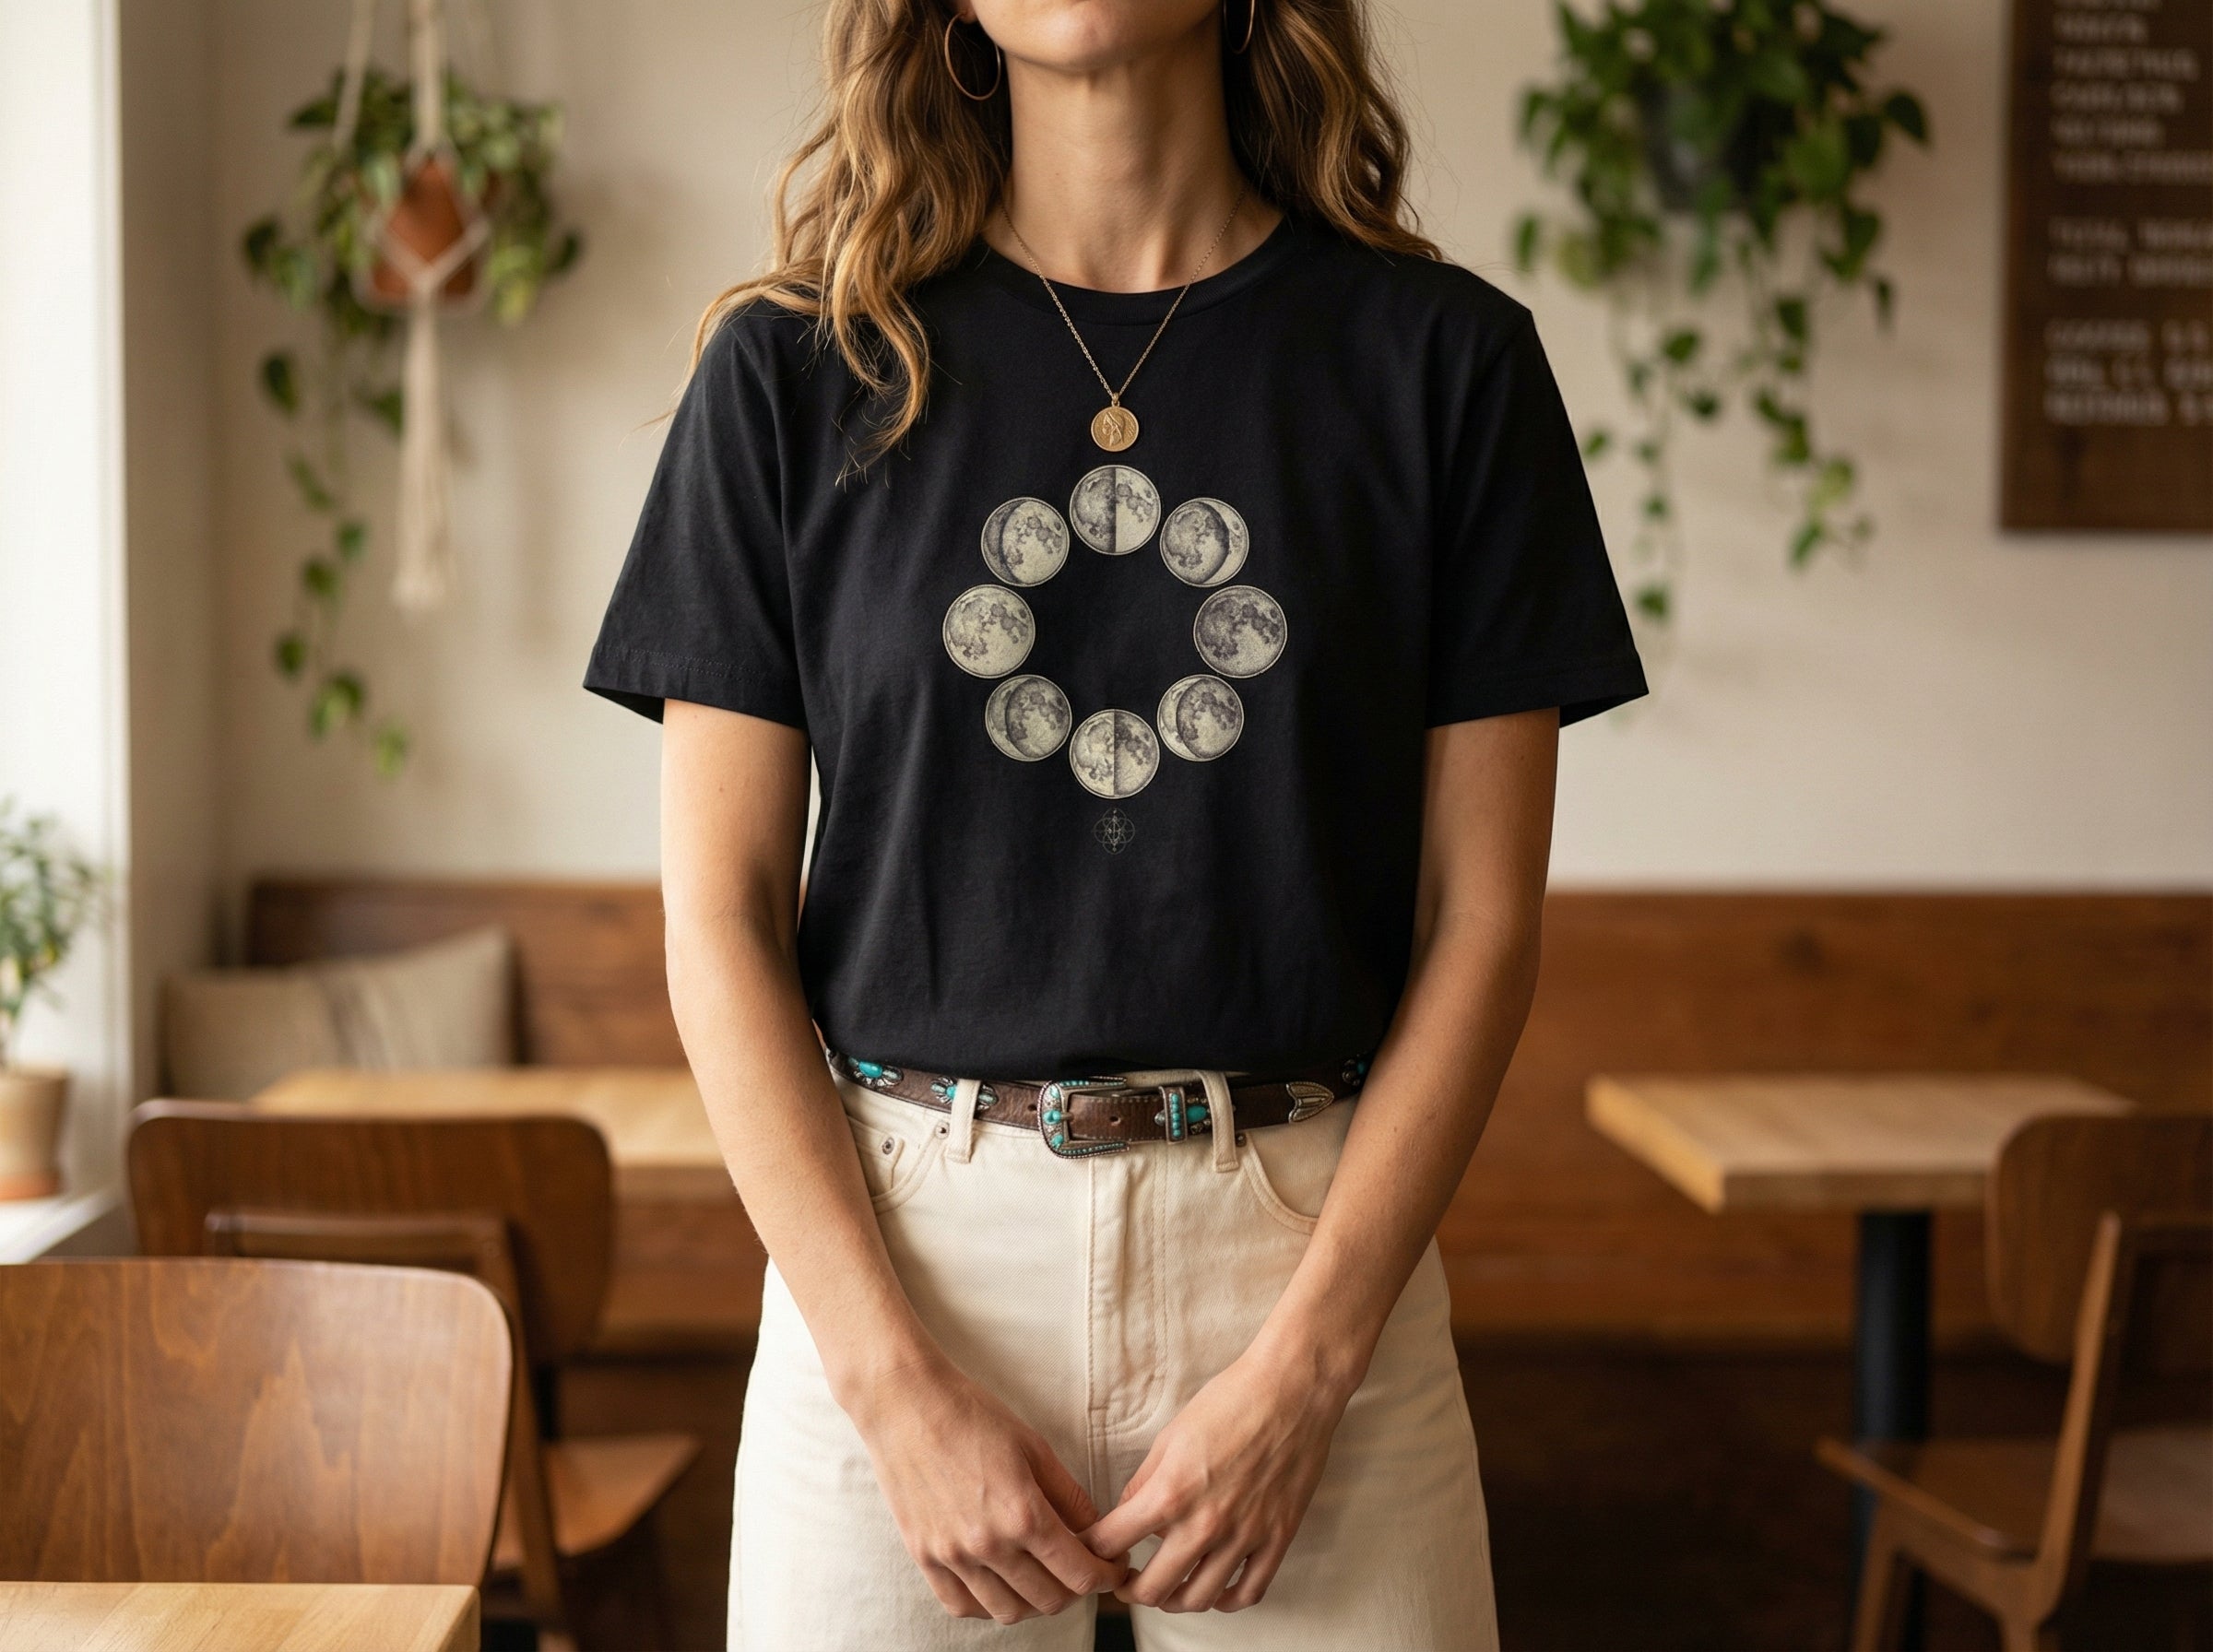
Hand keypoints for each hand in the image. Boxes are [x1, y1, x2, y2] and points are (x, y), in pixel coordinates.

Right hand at [851, 1354, 1126, 1623]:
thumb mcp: (1034, 1447)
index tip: (1114, 1568)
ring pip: (1009, 1612)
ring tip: (1043, 1577)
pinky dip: (989, 1604)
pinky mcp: (924, 1557)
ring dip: (1035, 1602)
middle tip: (1081, 1567)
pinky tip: (1000, 1583)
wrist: (905, 1404)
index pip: (1079, 1574)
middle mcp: (988, 1545)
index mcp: (1023, 1514)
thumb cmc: (972, 1416)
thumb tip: (1095, 1531)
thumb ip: (1069, 1496)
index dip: (1106, 1576)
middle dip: (1076, 1589)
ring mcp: (952, 1556)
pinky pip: (962, 1606)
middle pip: (1049, 1600)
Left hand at [1085, 1345, 1350, 1612]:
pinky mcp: (1277, 1537)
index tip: (1093, 1550)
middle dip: (1129, 1589)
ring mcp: (1245, 1536)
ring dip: (1174, 1599)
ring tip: (1165, 1589)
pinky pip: (1248, 1591)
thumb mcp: (1171, 1436)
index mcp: (1171, 1492)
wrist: (1293, 1389)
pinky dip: (1225, 1600)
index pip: (1113, 1542)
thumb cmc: (1230, 1400)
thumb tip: (1128, 1514)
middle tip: (1124, 1581)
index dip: (1094, 1550)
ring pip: (1199, 1598)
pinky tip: (1213, 1591)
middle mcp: (1206, 1523)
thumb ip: (1145, 1482)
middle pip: (1153, 1588)